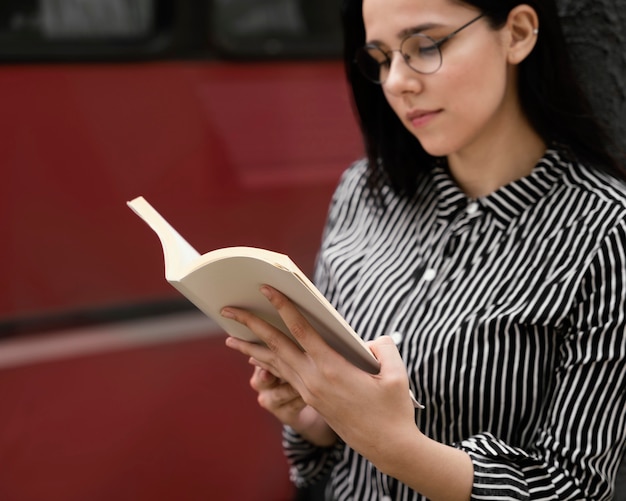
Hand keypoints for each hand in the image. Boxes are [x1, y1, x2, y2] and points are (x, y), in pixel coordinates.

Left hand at [222, 286, 418, 462]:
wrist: (388, 447)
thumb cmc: (393, 410)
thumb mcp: (395, 374)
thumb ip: (382, 347)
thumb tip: (370, 341)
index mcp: (331, 368)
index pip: (301, 330)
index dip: (283, 307)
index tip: (266, 289)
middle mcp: (312, 380)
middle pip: (274, 346)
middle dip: (250, 325)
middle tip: (228, 310)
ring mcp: (309, 391)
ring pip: (274, 364)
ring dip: (250, 349)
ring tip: (230, 337)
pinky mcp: (310, 400)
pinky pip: (283, 376)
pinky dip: (268, 364)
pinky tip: (258, 359)